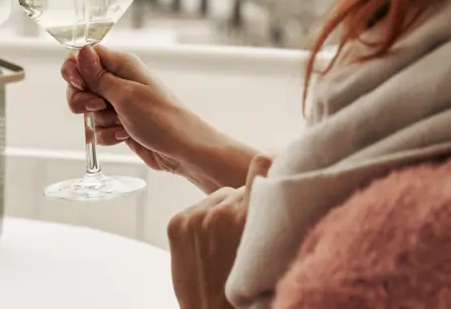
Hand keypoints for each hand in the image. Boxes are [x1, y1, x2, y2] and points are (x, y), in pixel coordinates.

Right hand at [61, 44, 187, 171]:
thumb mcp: (125, 95)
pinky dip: (107, 135)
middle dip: (83, 100)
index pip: (85, 56)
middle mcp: (118, 81)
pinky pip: (98, 128)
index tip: (78, 83)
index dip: (75, 69)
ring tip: (121, 124)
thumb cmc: (162, 119)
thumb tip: (81, 50)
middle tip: (99, 107)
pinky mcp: (120, 124)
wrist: (183, 151)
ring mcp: (119, 104)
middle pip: (81, 85)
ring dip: (99, 121)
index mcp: (122, 65)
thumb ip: (98, 76)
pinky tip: (124, 136)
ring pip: (88, 109)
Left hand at [167, 155, 272, 308]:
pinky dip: (202, 222)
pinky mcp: (177, 222)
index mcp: (252, 216)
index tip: (272, 159)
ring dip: (221, 213)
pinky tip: (209, 246)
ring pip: (216, 199)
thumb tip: (272, 181)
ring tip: (226, 244)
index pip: (261, 166)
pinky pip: (196, 209)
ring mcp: (197, 216)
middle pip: (237, 190)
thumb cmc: (249, 290)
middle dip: (243, 204)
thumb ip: (267, 218)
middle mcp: (223, 210)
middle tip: (245, 232)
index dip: (267, 163)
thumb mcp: (267, 250)